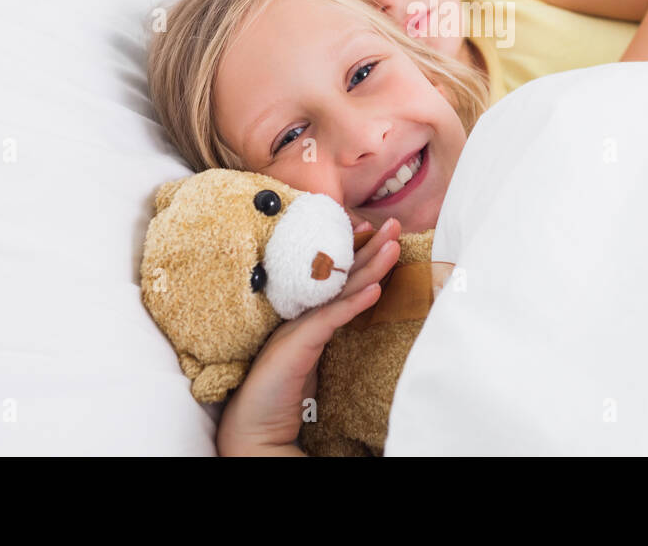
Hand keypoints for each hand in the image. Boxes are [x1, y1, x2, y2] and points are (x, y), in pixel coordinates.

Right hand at [215, 218, 401, 455]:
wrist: (254, 424)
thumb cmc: (283, 390)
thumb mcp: (314, 352)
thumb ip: (330, 328)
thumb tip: (358, 307)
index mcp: (306, 312)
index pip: (337, 277)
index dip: (358, 254)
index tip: (379, 233)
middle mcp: (302, 312)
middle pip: (341, 274)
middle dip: (370, 247)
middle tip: (393, 223)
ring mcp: (298, 325)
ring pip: (339, 289)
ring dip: (370, 266)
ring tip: (393, 245)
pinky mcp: (298, 344)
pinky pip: (331, 319)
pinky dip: (354, 303)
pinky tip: (376, 290)